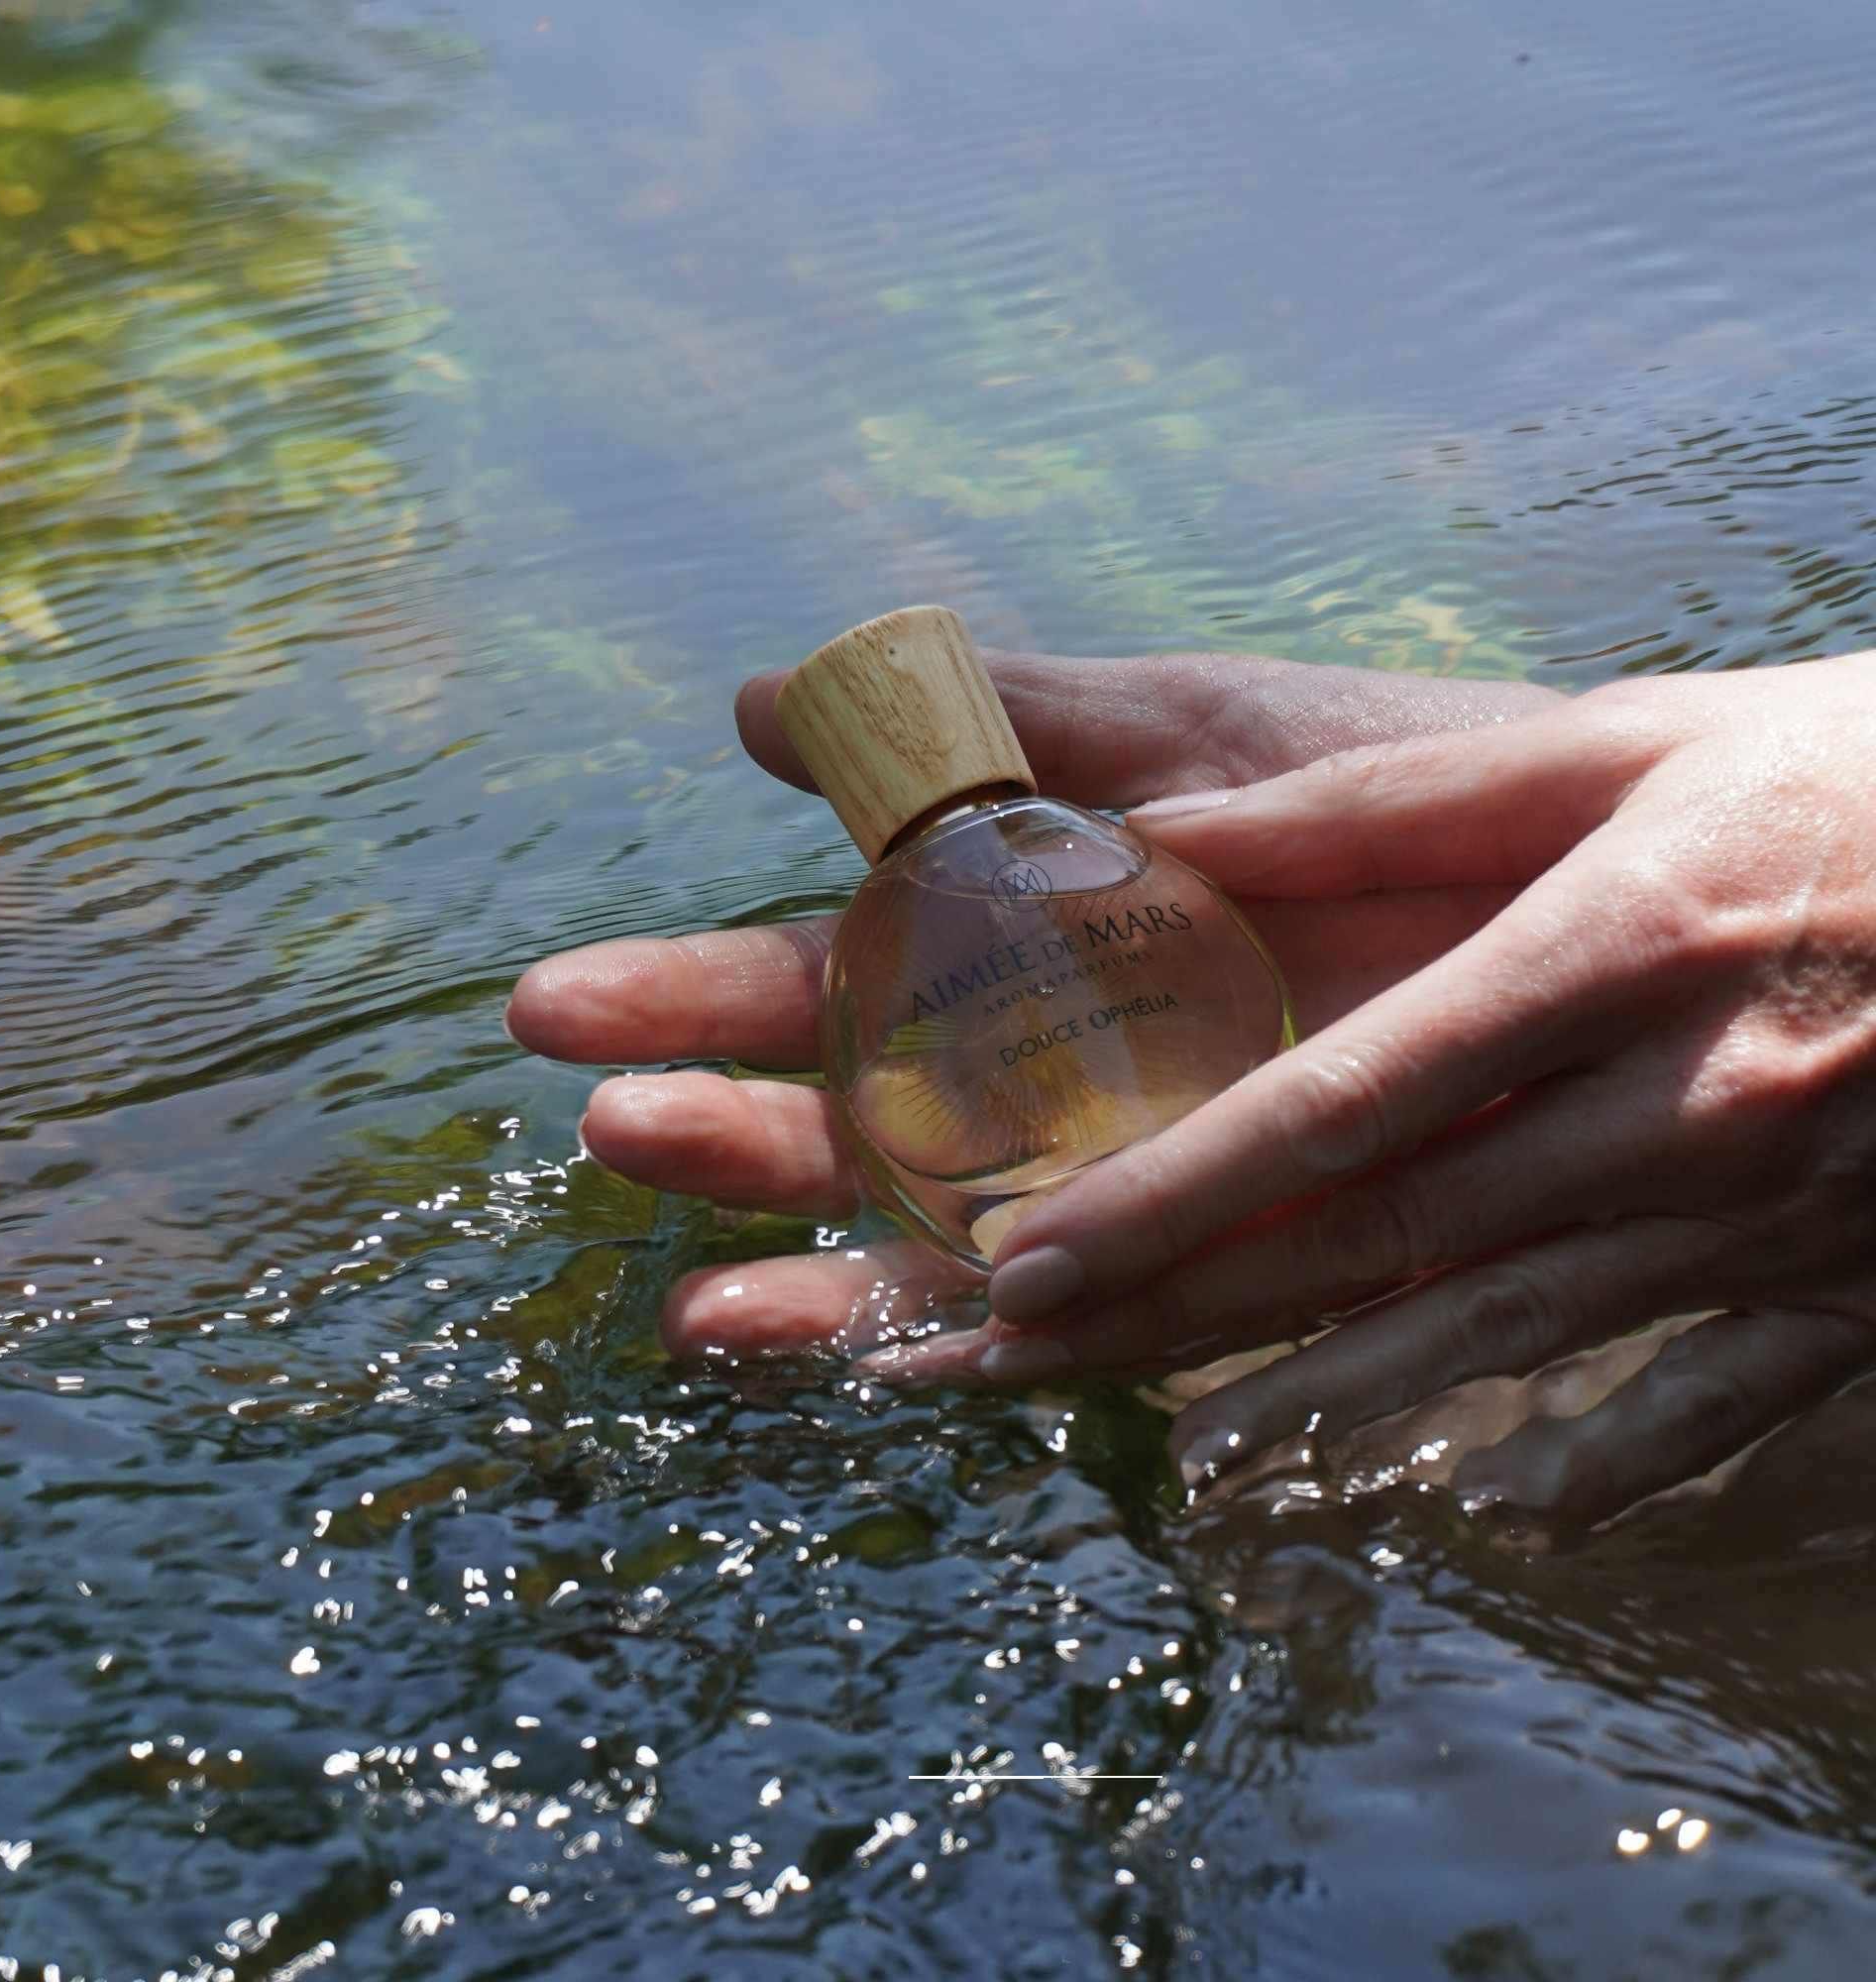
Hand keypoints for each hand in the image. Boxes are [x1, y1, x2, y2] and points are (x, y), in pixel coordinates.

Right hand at [505, 649, 1555, 1359]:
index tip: (560, 1006)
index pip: (815, 977)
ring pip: (923, 1245)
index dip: (688, 995)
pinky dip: (973, 1355)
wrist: (1599, 905)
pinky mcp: (1209, 1261)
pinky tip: (883, 1364)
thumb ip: (1004, 719)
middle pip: (839, 1122)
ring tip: (687, 1284)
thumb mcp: (1194, 730)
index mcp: (1010, 944)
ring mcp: (1112, 1179)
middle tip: (593, 1116)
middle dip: (711, 1129)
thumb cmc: (1394, 796)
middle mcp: (1038, 1077)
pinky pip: (1072, 1329)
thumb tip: (755, 699)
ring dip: (801, 1269)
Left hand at [976, 651, 1875, 1526]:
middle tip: (1016, 1363)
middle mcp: (1680, 1112)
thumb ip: (1390, 799)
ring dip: (1330, 1412)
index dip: (1171, 1191)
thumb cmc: (1852, 773)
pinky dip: (1601, 1468)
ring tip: (1186, 1464)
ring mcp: (1774, 1219)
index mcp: (1611, 953)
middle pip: (1382, 1245)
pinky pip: (1710, 1409)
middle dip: (1179, 1315)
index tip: (1027, 1255)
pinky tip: (1496, 1519)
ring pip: (1505, 1343)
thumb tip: (1172, 828)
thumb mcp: (1628, 743)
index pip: (1341, 1104)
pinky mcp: (1851, 1284)